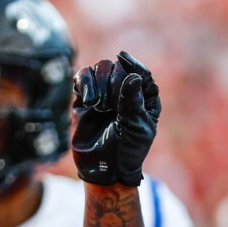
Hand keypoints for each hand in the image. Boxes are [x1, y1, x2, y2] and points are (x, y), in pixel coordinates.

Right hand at [72, 51, 159, 186]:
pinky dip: (85, 82)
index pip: (141, 72)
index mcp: (145, 96)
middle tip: (110, 107)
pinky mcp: (84, 97)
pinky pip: (82, 76)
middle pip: (118, 67)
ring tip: (99, 106)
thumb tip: (132, 76)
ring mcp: (104, 93)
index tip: (122, 57)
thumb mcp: (137, 129)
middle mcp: (125, 90)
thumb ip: (133, 104)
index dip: (133, 63)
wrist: (106, 170)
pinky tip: (89, 101)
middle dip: (113, 82)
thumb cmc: (128, 151)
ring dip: (99, 82)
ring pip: (100, 67)